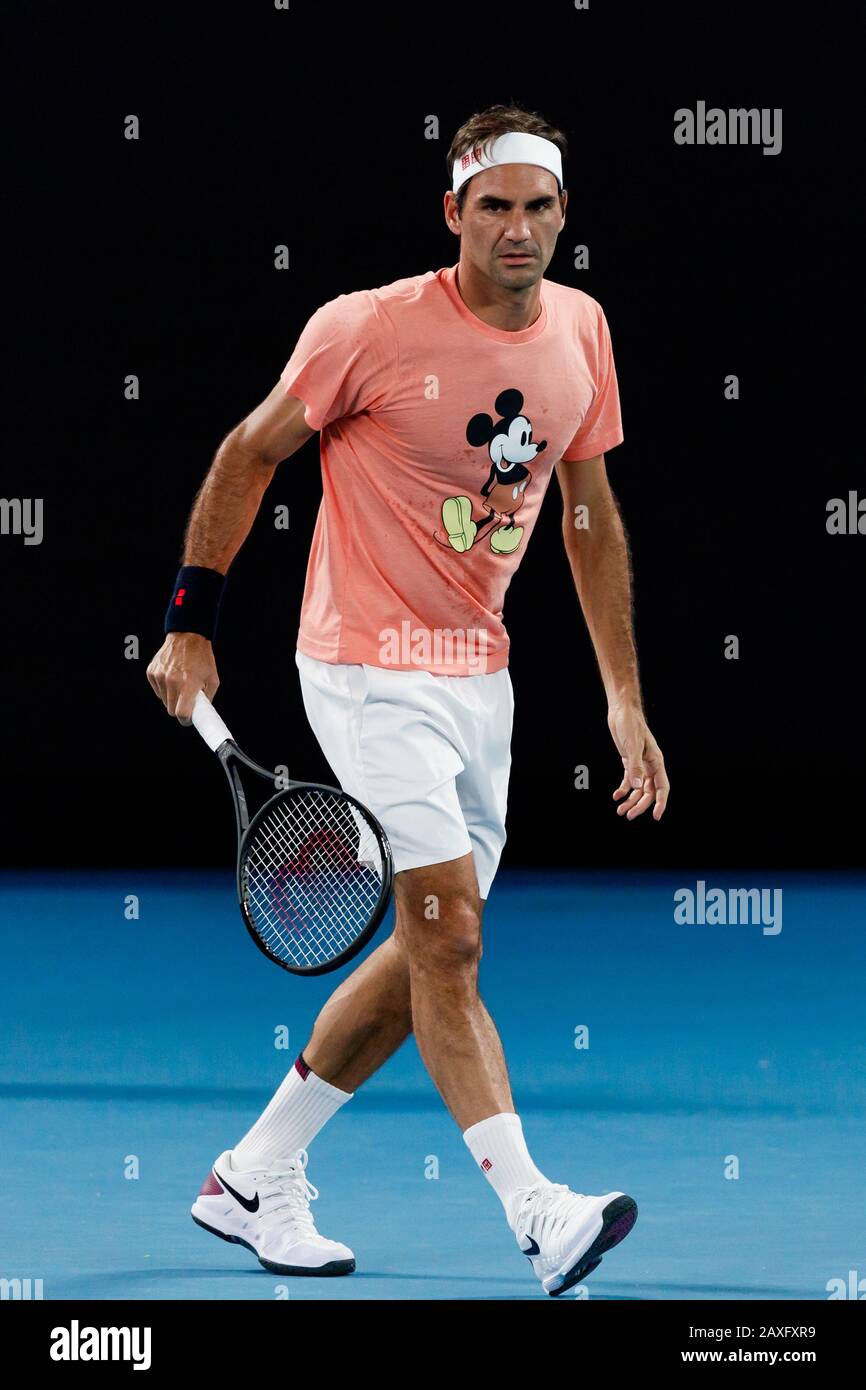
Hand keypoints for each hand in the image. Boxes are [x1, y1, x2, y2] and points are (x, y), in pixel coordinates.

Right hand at [146, 632, 218, 724]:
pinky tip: (172, 676)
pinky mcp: (152, 672)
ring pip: (163, 700)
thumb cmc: (203, 659)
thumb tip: (200, 714)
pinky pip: (157, 689)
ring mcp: (160, 676)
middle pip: (170, 710)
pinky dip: (164, 687)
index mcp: (188, 685)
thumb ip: (207, 699)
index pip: (181, 713)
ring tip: (181, 682)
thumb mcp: (213, 679)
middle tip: (186, 699)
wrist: (188, 637)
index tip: (188, 719)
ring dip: (171, 696)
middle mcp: (171, 681)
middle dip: (178, 708)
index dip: (185, 719)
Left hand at [607, 702, 669, 820]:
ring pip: (638, 788)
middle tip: (629, 816)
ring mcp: (640, 764)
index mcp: (656, 761)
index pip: (662, 787)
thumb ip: (635, 766)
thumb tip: (637, 787)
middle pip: (649, 792)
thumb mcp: (632, 745)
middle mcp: (650, 765)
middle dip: (640, 805)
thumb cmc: (630, 724)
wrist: (622, 711)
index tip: (656, 817)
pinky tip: (616, 796)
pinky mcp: (629, 761)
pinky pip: (629, 780)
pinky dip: (623, 789)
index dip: (660, 803)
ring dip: (630, 800)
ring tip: (620, 810)